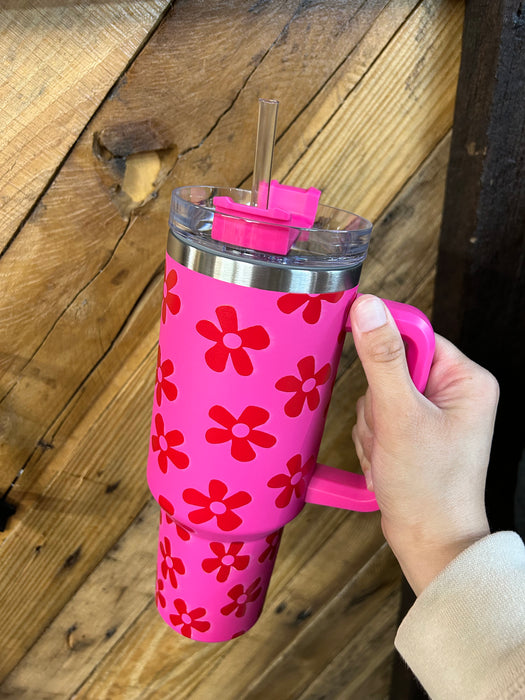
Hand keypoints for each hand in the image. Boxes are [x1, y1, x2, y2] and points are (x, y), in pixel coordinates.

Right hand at [350, 295, 498, 594]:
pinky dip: (373, 439)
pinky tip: (385, 461)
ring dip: (373, 425)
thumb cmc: (428, 487)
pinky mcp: (414, 430)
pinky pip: (376, 416)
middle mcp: (453, 391)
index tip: (371, 377)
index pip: (414, 336)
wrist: (428, 541)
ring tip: (389, 452)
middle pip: (389, 366)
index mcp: (465, 379)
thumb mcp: (400, 417)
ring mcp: (432, 412)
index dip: (384, 352)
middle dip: (378, 404)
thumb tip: (368, 307)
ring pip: (377, 394)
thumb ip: (382, 359)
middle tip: (390, 433)